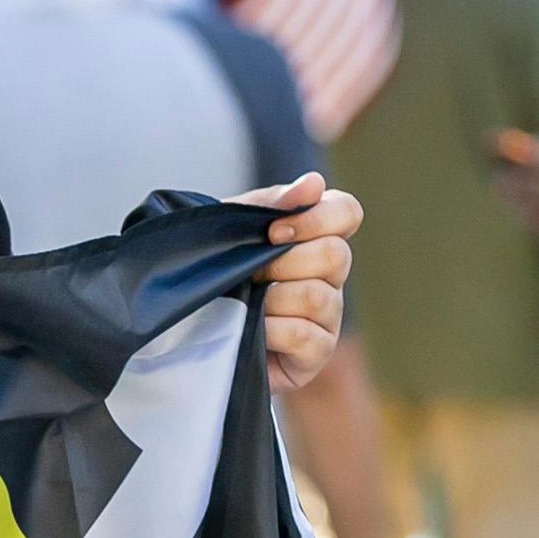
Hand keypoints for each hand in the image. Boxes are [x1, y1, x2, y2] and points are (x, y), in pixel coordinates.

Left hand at [238, 172, 356, 391]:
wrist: (191, 330)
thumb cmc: (218, 272)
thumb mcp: (233, 230)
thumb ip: (271, 204)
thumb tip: (314, 183)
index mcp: (316, 237)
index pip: (347, 212)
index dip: (316, 218)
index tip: (273, 231)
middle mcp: (330, 275)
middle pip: (337, 255)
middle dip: (285, 262)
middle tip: (251, 272)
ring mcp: (328, 316)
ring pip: (318, 296)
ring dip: (273, 298)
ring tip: (247, 303)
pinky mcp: (316, 354)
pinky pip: (306, 336)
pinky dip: (273, 330)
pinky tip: (255, 329)